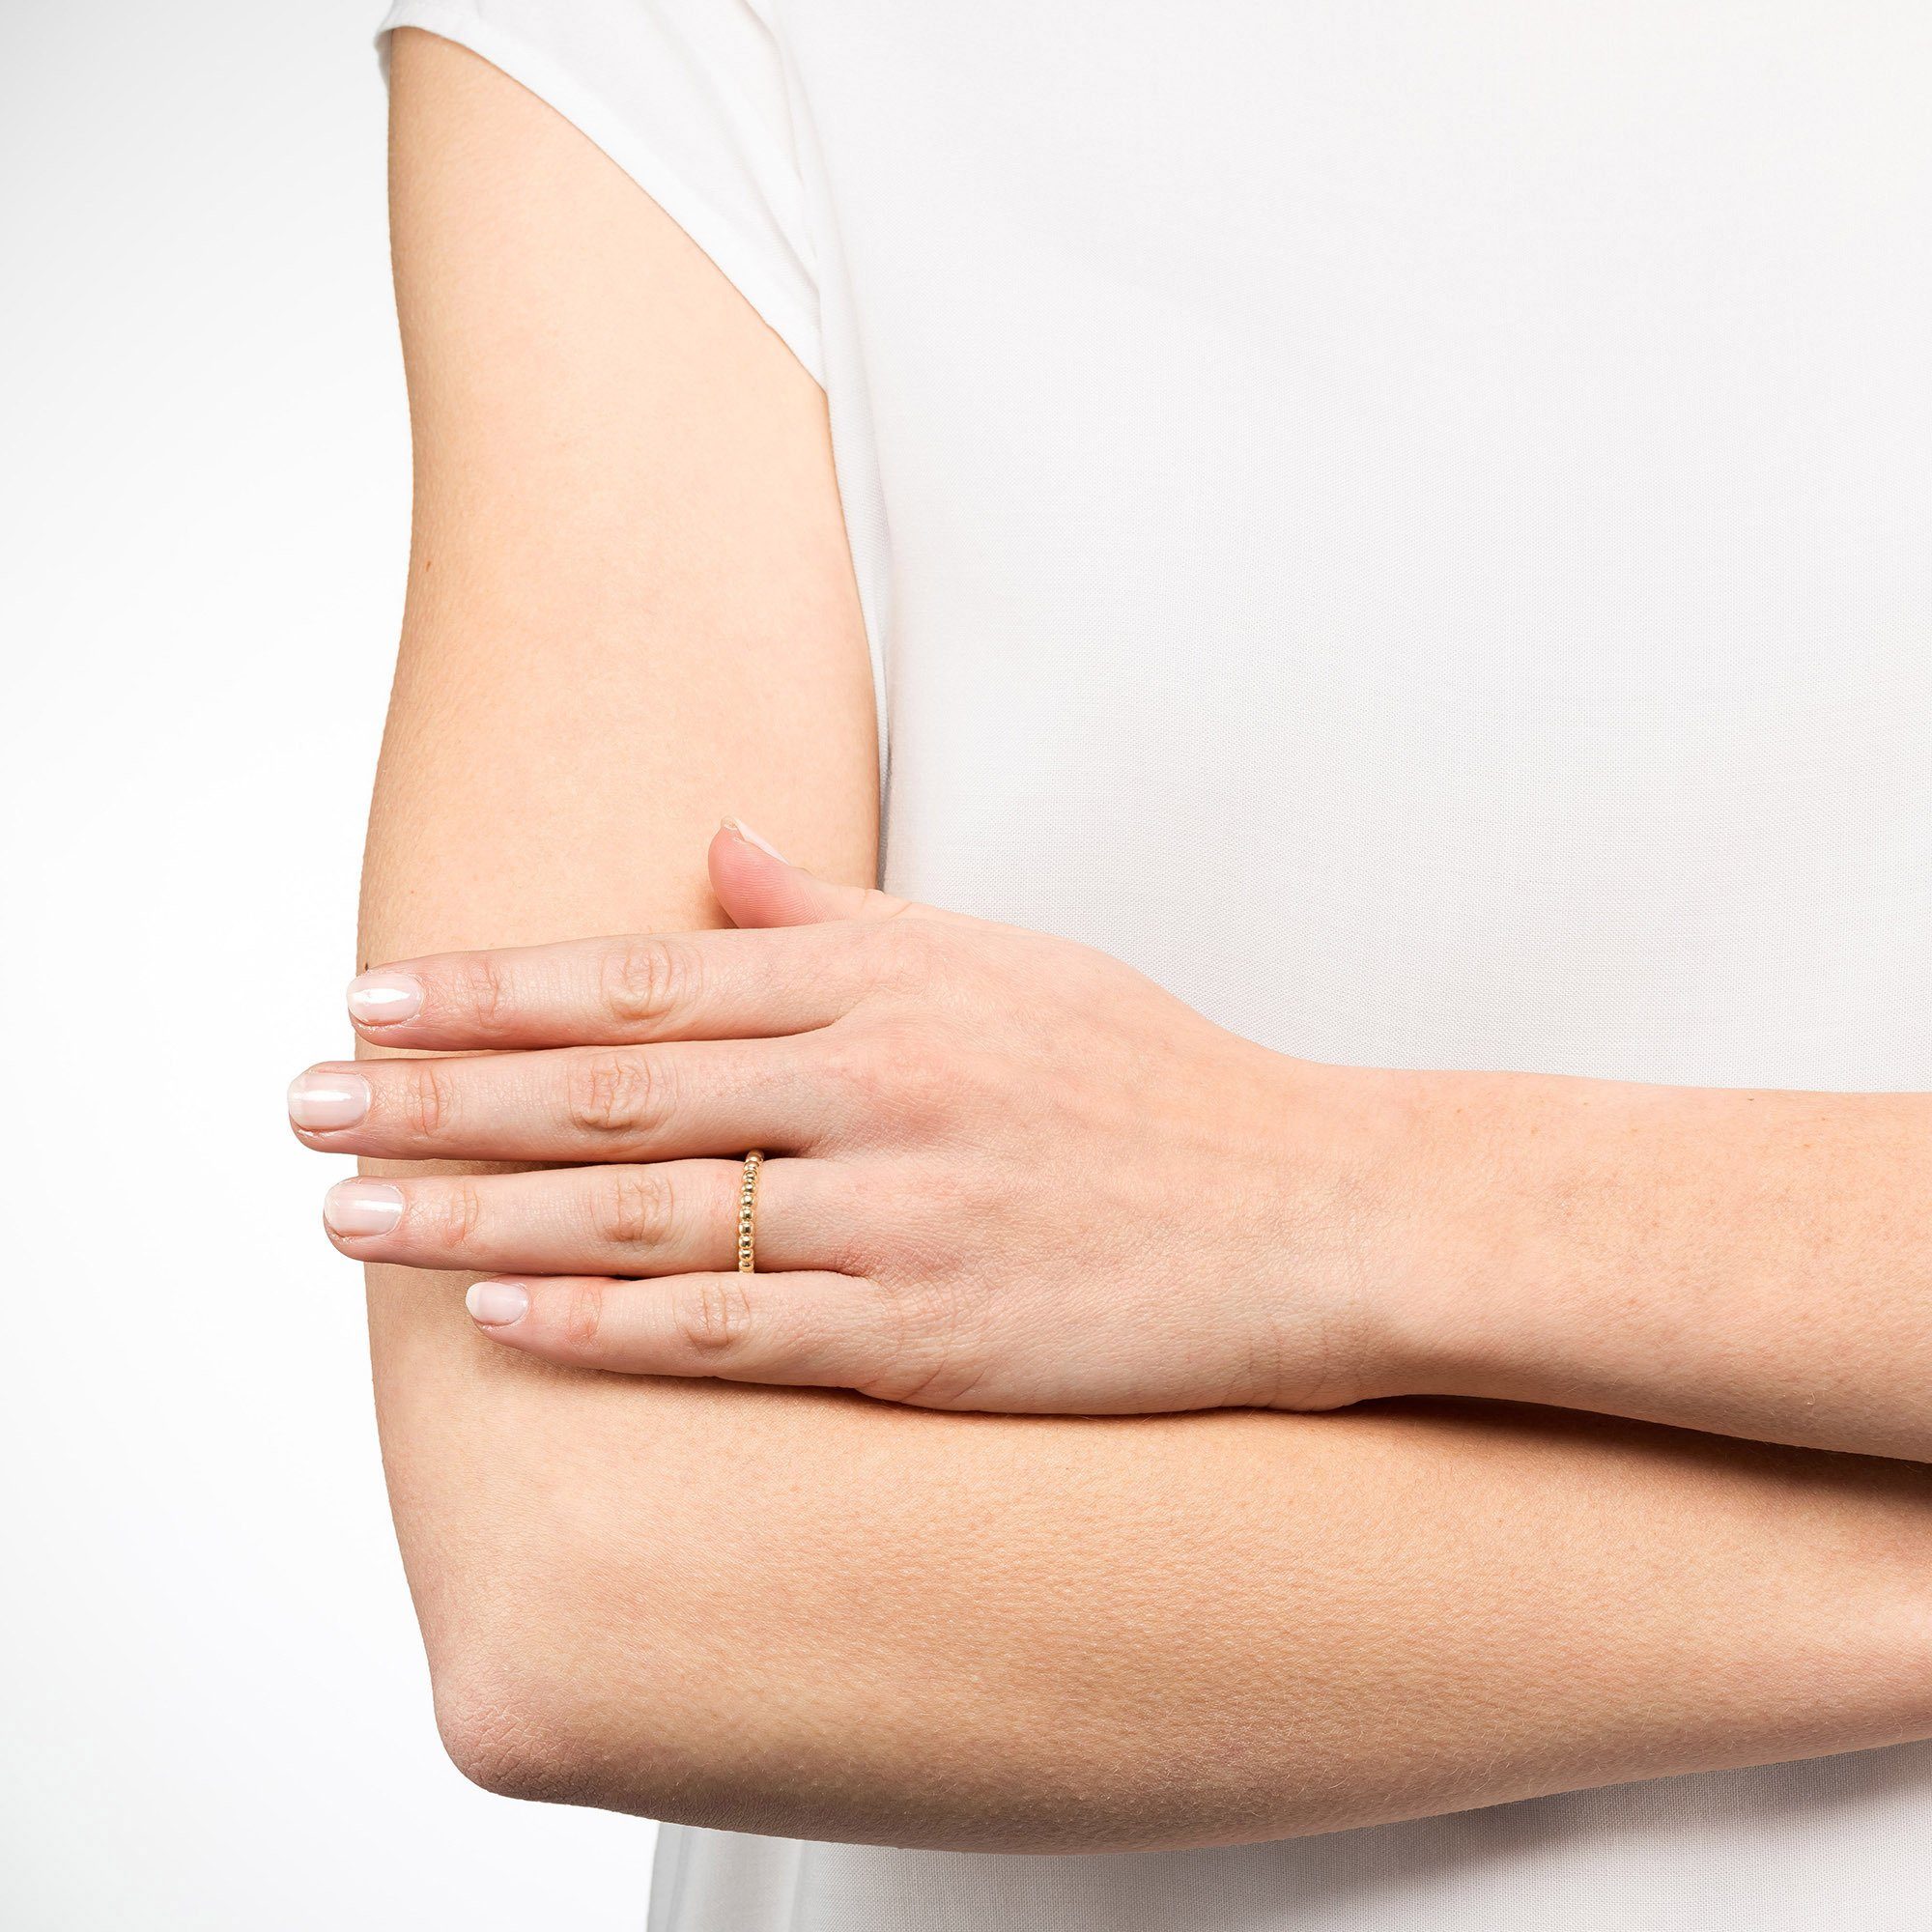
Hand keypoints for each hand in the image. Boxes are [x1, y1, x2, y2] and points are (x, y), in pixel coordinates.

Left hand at [293, 823, 1412, 1413]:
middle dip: (440, 1097)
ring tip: (351, 1216)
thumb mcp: (1010, 959)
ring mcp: (901, 1209)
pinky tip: (498, 1324)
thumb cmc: (1159, 1085)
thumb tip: (723, 845)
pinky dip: (606, 1324)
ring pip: (647, 1208)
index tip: (376, 998)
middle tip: (307, 1105)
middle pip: (614, 1086)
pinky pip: (735, 1327)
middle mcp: (879, 1080)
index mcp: (890, 981)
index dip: (497, 987)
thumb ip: (849, 916)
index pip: (650, 974)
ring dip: (480, 1214)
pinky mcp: (930, 1333)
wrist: (1316, 1211)